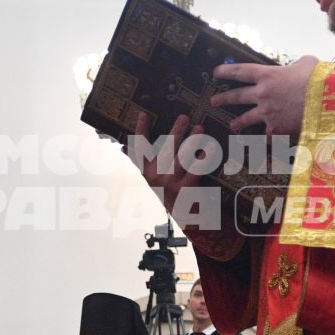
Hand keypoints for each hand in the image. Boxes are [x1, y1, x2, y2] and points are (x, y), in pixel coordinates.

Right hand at [131, 112, 208, 227]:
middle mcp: (155, 177)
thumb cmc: (170, 194)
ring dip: (192, 141)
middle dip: (176, 131)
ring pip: (182, 157)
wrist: (185, 220)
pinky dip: (205, 158)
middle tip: (184, 117)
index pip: (139, 149)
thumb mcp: (153, 180)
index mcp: (146, 172)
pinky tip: (211, 148)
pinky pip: (196, 170)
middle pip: (166, 149)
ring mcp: (170, 184)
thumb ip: (141, 163)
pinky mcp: (185, 190)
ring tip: (199, 128)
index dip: (140, 131)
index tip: (143, 114)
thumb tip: (123, 146)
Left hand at [211, 57, 318, 138]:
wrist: (326, 101)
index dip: (226, 71)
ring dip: (237, 122)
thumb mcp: (307, 64)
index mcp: (267, 75)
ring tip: (232, 125)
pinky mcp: (276, 129)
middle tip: (213, 101)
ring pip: (246, 118)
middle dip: (223, 99)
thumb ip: (297, 64)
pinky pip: (265, 136)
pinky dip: (264, 140)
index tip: (216, 72)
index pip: (240, 71)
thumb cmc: (318, 79)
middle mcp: (262, 94)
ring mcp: (267, 113)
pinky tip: (261, 144)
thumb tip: (298, 67)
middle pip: (236, 96)